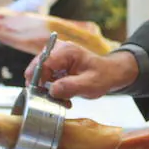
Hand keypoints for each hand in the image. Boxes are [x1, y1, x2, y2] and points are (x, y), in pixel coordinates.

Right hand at [24, 41, 138, 99]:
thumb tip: (52, 90)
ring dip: (46, 88)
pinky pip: (46, 76)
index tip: (38, 93)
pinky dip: (51, 87)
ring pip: (40, 73)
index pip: (44, 62)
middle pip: (38, 66)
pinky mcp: (56, 64)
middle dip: (41, 84)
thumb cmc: (103, 76)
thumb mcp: (90, 84)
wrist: (110, 73)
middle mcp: (59, 50)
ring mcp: (56, 56)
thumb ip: (71, 87)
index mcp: (67, 51)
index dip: (38, 78)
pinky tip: (62, 95)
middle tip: (50, 99)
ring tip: (61, 99)